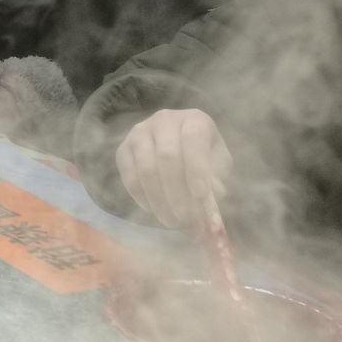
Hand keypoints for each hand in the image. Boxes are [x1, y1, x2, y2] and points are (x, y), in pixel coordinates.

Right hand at [115, 108, 232, 231]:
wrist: (179, 149)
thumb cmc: (205, 159)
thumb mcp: (219, 167)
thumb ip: (217, 182)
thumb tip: (208, 203)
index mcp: (194, 120)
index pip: (193, 139)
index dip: (196, 168)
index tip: (201, 197)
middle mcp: (164, 120)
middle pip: (167, 156)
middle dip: (177, 192)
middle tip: (186, 219)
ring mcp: (139, 132)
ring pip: (146, 168)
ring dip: (159, 200)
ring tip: (171, 222)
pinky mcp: (123, 149)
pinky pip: (130, 177)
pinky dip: (142, 198)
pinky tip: (154, 211)